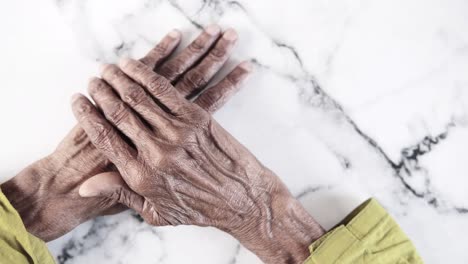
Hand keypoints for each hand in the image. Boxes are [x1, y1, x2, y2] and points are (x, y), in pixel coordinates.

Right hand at [1, 25, 250, 241]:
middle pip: (119, 113)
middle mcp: (157, 151)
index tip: (77, 100)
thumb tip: (84, 186)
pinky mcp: (198, 118)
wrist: (242, 199)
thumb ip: (121, 194)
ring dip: (120, 78)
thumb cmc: (198, 208)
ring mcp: (178, 132)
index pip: (104, 138)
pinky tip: (135, 66)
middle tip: (94, 81)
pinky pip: (166, 90)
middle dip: (102, 92)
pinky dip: (147, 74)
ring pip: (140, 96)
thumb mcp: (156, 212)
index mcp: (142, 175)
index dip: (87, 116)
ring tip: (110, 69)